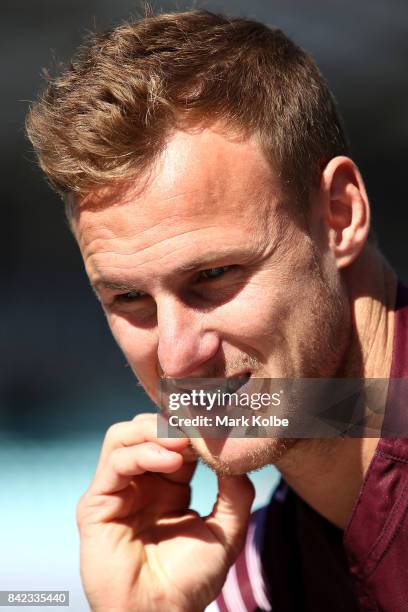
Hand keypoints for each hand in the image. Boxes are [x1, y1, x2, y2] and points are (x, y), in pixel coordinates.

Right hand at [76, 413, 254, 610]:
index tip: (217, 422)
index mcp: (168, 484)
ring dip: (153, 430)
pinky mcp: (96, 504)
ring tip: (183, 440)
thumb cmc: (191, 580)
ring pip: (123, 436)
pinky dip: (142, 453)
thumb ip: (235, 493)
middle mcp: (140, 482)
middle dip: (171, 422)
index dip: (192, 428)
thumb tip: (238, 457)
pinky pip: (115, 463)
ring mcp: (117, 491)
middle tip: (198, 426)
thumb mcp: (225, 532)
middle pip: (144, 429)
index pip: (174, 438)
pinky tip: (170, 461)